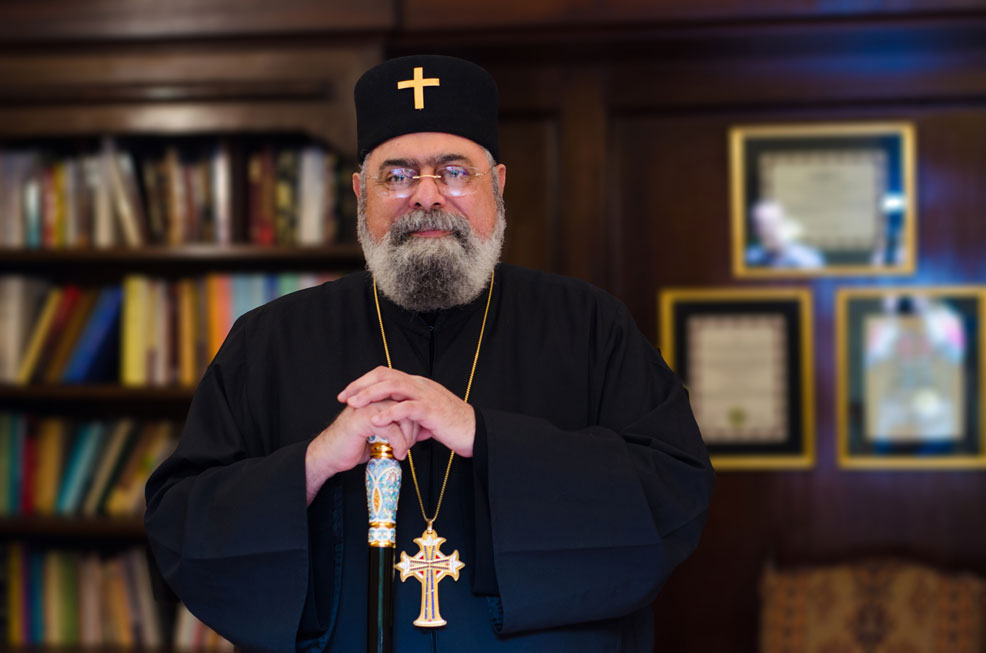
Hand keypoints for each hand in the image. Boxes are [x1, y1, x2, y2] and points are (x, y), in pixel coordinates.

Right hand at [305, 399, 416, 504]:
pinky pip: (392, 429)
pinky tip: (397, 454)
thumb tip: (424, 431)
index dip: (416, 421)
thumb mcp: (382, 436)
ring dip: (408, 438)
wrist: (330, 454)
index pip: (409, 402)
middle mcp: (375, 398)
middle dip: (414, 430)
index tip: (417, 438)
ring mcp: (369, 406)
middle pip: (409, 408)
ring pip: (403, 417)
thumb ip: (400, 429)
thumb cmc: (354, 445)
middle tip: (408, 446)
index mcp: (379, 398)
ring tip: (402, 450)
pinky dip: (399, 444)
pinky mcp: (365, 418)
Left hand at [337, 366, 475, 458]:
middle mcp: (420, 384)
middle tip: (344, 397)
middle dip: (361, 385)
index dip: (364, 381)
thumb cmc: (451, 426)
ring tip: (354, 404)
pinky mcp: (432, 410)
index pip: (385, 374)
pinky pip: (408, 407)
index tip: (347, 394)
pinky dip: (390, 412)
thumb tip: (394, 426)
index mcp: (416, 384)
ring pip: (394, 386)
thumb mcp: (424, 417)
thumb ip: (408, 416)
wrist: (475, 432)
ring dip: (371, 394)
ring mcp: (426, 395)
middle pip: (385, 375)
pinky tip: (376, 420)